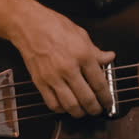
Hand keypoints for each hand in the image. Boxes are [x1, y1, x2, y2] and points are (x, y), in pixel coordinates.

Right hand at [8, 1, 114, 118]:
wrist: (29, 25)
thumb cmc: (54, 26)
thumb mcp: (81, 34)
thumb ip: (96, 51)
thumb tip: (109, 57)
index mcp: (83, 55)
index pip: (99, 83)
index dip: (106, 97)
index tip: (108, 102)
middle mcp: (69, 68)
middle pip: (87, 98)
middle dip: (95, 109)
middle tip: (98, 110)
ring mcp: (53, 77)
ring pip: (70, 105)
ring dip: (80, 112)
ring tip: (83, 112)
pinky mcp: (40, 82)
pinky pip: (52, 103)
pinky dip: (61, 109)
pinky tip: (65, 107)